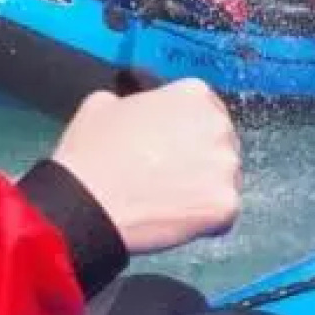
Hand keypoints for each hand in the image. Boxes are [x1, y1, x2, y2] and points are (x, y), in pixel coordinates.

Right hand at [47, 80, 239, 254]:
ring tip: (169, 199)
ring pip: (223, 179)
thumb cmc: (91, 153)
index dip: (186, 129)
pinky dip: (204, 219)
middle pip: (220, 142)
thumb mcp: (101, 104)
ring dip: (203, 188)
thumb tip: (132, 108)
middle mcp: (218, 126)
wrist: (87, 204)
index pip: (204, 108)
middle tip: (169, 173)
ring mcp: (226, 167)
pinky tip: (176, 219)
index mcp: (193, 95)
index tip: (172, 143)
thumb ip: (131, 101)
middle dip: (200, 156)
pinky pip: (223, 214)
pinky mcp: (226, 205)